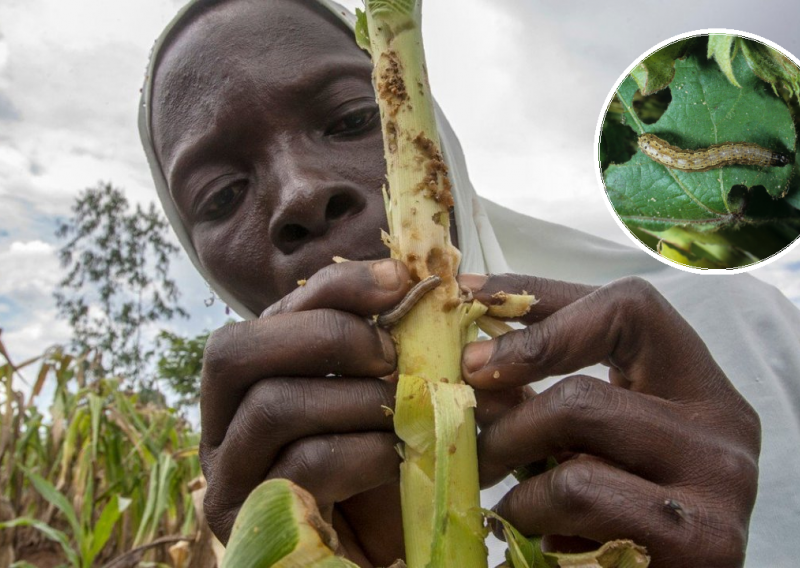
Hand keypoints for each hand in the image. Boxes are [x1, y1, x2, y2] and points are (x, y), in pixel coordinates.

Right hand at [199, 259, 411, 565]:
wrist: (369, 558)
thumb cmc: (378, 476)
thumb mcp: (386, 400)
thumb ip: (392, 352)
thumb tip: (433, 288)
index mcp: (255, 380)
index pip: (274, 311)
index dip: (336, 285)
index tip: (400, 280)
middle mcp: (222, 422)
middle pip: (236, 349)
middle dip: (326, 336)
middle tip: (389, 355)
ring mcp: (226, 474)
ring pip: (271, 405)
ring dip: (356, 400)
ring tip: (404, 413)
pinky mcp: (247, 520)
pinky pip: (302, 463)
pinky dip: (363, 451)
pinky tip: (396, 458)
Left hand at [460, 274, 760, 567]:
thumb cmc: (621, 508)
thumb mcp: (591, 439)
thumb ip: (547, 397)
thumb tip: (471, 362)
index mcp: (699, 383)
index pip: (627, 308)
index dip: (541, 299)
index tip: (472, 302)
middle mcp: (723, 424)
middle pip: (581, 390)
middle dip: (504, 418)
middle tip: (467, 434)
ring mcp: (720, 483)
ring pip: (572, 446)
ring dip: (514, 469)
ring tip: (504, 497)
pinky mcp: (700, 542)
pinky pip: (576, 497)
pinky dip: (530, 514)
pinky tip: (535, 535)